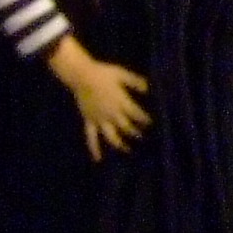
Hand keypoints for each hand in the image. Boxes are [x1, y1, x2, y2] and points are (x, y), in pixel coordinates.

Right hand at [53, 43, 149, 159]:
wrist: (81, 75)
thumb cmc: (102, 73)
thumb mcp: (122, 74)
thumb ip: (135, 81)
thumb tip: (148, 89)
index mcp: (121, 103)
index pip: (137, 115)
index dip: (145, 120)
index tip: (152, 124)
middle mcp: (112, 114)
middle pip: (127, 128)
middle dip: (136, 133)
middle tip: (143, 137)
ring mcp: (100, 119)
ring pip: (112, 136)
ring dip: (121, 144)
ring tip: (128, 150)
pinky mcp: (89, 121)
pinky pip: (91, 137)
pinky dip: (94, 148)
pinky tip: (98, 159)